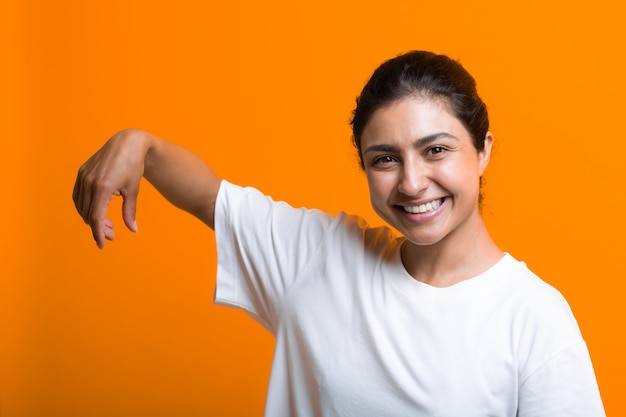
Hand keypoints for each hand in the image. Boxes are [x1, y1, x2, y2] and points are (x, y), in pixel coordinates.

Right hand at [73, 129, 151, 248]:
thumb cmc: (133, 166)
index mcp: (103, 187)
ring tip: (108, 224)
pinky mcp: (81, 172)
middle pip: (88, 214)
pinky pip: (77, 195)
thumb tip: (133, 230)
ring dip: (91, 218)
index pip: (96, 218)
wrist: (127, 143)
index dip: (98, 233)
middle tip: (112, 234)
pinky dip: (84, 206)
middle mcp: (90, 182)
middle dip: (99, 228)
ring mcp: (83, 176)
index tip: (102, 244)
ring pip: (81, 206)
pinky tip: (96, 211)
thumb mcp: (133, 190)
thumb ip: (130, 212)